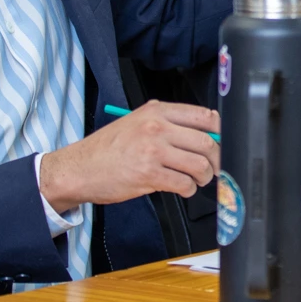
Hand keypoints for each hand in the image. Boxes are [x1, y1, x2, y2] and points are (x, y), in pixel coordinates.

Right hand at [39, 101, 220, 211]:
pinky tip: (181, 189)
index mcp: (157, 111)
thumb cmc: (107, 148)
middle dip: (216, 160)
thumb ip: (168, 124)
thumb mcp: (137, 123)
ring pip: (199, 165)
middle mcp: (157, 128)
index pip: (205, 116)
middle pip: (207, 142)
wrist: (79, 168)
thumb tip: (204, 136)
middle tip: (213, 168)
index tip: (221, 143)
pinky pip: (184, 184)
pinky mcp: (149, 175)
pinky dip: (188, 190)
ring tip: (196, 180)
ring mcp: (153, 151)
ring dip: (204, 177)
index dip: (220, 132)